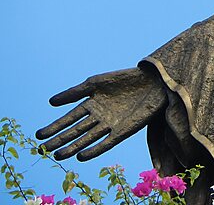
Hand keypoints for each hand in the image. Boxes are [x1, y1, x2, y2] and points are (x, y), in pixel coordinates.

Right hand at [36, 67, 166, 160]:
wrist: (152, 80)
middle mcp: (99, 117)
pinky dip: (94, 150)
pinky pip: (106, 143)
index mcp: (92, 104)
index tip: (38, 136)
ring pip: (88, 138)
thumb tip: (50, 103)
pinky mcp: (123, 131)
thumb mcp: (97, 82)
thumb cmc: (124, 79)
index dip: (54, 127)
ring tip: (58, 155)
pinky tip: (81, 156)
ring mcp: (110, 125)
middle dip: (59, 140)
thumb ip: (74, 92)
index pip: (69, 118)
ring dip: (73, 147)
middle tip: (43, 149)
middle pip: (75, 131)